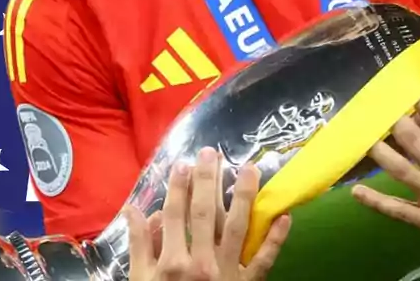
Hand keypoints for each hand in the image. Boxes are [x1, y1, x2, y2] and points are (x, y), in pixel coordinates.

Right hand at [126, 147, 291, 280]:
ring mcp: (228, 274)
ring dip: (245, 197)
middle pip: (205, 213)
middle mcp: (201, 264)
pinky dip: (276, 240)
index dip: (178, 187)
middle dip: (208, 180)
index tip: (183, 162)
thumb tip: (134, 210)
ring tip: (251, 169)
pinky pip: (265, 261)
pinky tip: (284, 216)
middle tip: (213, 152)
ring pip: (238, 228)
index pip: (175, 215)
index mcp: (172, 263)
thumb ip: (139, 247)